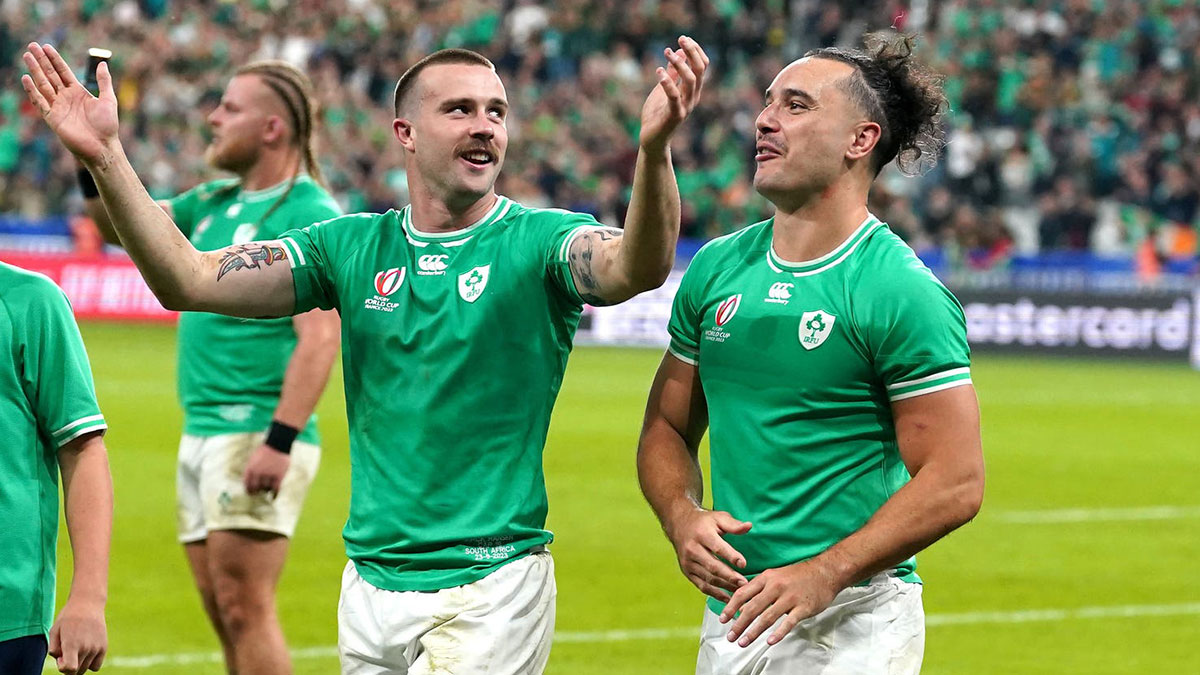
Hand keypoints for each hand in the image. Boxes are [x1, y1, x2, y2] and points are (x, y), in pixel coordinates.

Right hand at [21, 43, 118, 164]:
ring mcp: (58, 107)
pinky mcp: (52, 118)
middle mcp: (66, 97)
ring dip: (35, 71)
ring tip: (27, 56)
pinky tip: (26, 78)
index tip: (46, 46)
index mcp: (78, 92)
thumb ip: (104, 81)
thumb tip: (102, 63)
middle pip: (50, 75)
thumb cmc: (107, 125)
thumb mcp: (108, 99)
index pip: (63, 71)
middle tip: (32, 45)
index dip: (55, 59)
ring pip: (43, 85)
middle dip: (41, 61)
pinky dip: (33, 91)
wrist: (102, 146)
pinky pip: (40, 102)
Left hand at [48, 596, 106, 673]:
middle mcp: (86, 648)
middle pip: (76, 671)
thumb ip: (54, 650)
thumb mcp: (54, 632)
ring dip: (79, 664)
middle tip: (67, 651)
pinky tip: (85, 652)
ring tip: (77, 648)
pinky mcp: (104, 647)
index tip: (60, 656)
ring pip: (85, 669)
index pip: (69, 670)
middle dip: (69, 666)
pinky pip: (96, 666)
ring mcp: (97, 648)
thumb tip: (62, 662)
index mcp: (72, 644)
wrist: (88, 604)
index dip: (62, 667)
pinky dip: (90, 664)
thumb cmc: (68, 618)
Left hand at [243, 444, 289, 494]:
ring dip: (266, 491)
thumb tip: (250, 482)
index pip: (247, 484)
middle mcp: (258, 473)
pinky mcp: (279, 475)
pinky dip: (274, 494)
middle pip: (256, 488)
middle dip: (257, 492)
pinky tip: (273, 497)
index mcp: (250, 468)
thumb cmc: (265, 450)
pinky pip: (276, 488)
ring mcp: (269, 474)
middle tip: (258, 494)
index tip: (250, 493)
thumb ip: (252, 470)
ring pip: (266, 488)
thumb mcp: (254, 459)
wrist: (278, 443)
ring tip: (267, 491)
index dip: (248, 490)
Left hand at [639, 36, 708, 153]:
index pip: (702, 66)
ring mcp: (685, 107)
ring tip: (667, 52)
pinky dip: (667, 83)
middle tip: (681, 39)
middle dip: (692, 52)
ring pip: (691, 81)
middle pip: (700, 70)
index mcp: (692, 90)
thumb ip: (672, 74)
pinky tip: (658, 72)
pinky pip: (674, 97)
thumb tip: (678, 53)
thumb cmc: (657, 115)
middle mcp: (693, 97)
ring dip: (680, 64)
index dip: (696, 51)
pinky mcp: (675, 116)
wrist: (652, 140)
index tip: (684, 39)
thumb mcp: (663, 89)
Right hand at [665, 507, 750, 601]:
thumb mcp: (718, 518)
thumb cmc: (703, 522)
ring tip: (739, 592)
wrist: (679, 525)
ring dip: (724, 586)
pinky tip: (727, 598)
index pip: (718, 547)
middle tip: (744, 583)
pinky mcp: (687, 571)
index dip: (731, 556)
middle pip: (712, 566)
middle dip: (729, 576)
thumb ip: (734, 525)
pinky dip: (715, 594)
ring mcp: (688, 562)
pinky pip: (701, 586)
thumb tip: (749, 526)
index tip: (743, 564)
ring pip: (707, 578)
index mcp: (702, 534)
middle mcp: (693, 549)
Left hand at [719, 559, 841, 647]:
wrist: (826, 571)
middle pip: (752, 608)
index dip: (730, 607)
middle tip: (730, 636)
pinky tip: (769, 641)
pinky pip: (788, 622)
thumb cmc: (799, 575)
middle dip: (738, 624)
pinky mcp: (803, 607)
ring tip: (744, 642)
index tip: (723, 619)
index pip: (743, 593)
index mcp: (766, 578)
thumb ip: (758, 590)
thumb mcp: (775, 576)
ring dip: (753, 632)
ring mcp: (789, 597)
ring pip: (767, 617)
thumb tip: (742, 607)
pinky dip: (778, 633)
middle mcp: (776, 587)